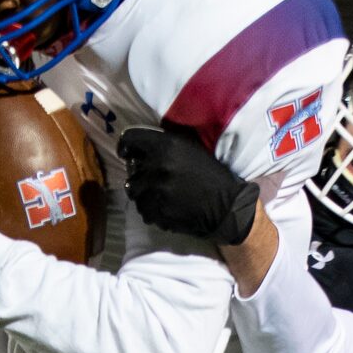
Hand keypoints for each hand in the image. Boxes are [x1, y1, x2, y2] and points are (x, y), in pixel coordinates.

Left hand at [118, 124, 259, 247]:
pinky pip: (145, 211)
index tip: (127, 154)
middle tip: (153, 182)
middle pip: (131, 174)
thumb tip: (140, 152)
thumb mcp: (190, 150)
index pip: (130, 140)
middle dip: (140, 178)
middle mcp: (157, 167)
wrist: (227, 206)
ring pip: (136, 195)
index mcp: (165, 146)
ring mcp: (156, 191)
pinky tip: (167, 208)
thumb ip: (165, 148)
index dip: (125, 147)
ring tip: (161, 197)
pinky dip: (152, 211)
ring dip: (145, 196)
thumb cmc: (212, 175)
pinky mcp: (158, 212)